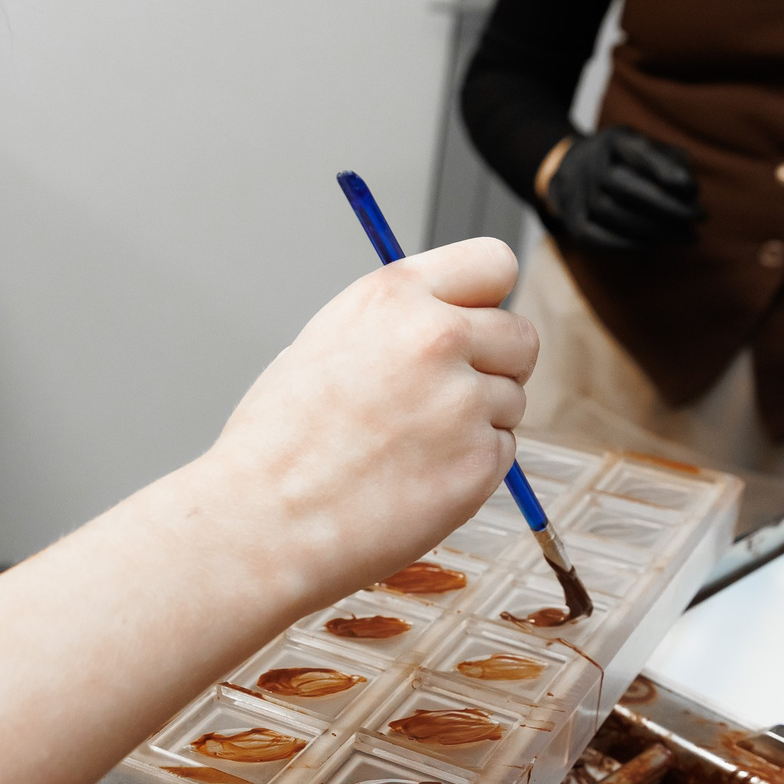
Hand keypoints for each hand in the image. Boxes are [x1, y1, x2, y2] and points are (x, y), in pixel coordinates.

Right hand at [199, 238, 535, 606]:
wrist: (262, 521)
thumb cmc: (278, 443)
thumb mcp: (327, 342)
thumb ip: (399, 323)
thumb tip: (455, 325)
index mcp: (394, 296)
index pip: (494, 263)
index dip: (489, 299)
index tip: (476, 324)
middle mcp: (436, 337)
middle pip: (521, 336)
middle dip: (496, 365)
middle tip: (444, 399)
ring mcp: (463, 401)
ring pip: (511, 401)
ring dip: (477, 423)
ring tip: (406, 448)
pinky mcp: (478, 462)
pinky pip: (501, 454)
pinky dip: (470, 469)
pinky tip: (413, 480)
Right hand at [541, 128, 702, 253]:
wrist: (571, 169)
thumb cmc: (623, 161)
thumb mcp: (646, 148)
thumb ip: (671, 162)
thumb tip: (689, 191)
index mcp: (615, 140)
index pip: (637, 152)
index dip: (662, 169)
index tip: (691, 188)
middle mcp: (592, 162)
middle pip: (625, 186)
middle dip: (667, 207)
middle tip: (699, 218)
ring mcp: (577, 191)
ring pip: (611, 212)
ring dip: (652, 229)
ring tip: (685, 236)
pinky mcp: (572, 219)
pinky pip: (594, 235)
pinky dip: (623, 245)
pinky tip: (651, 247)